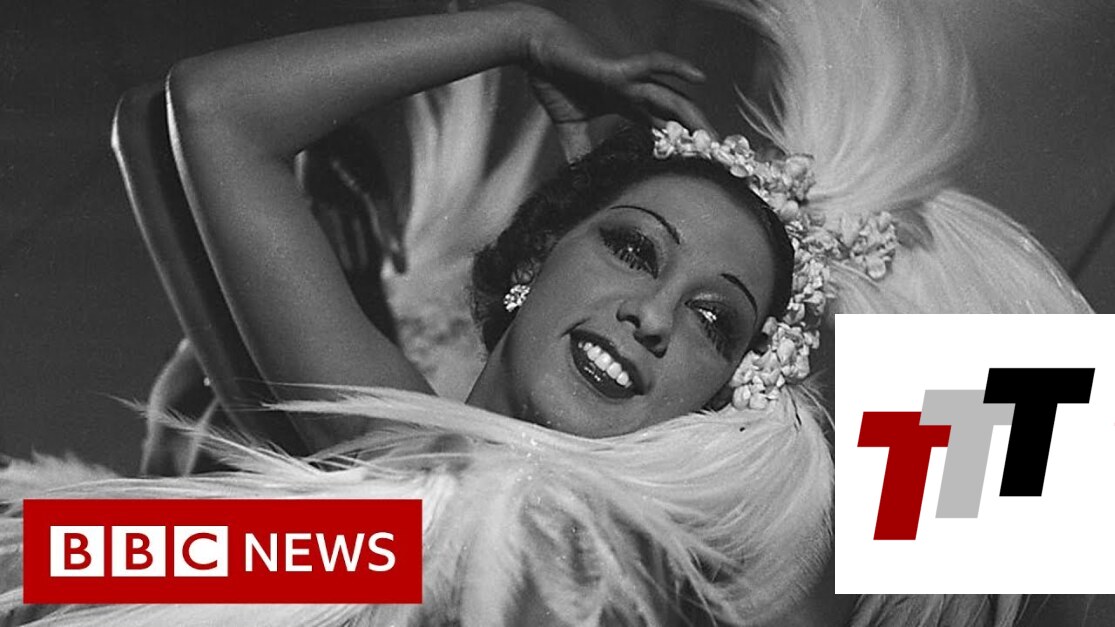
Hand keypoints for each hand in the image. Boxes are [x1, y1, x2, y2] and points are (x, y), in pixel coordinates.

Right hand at [495, 4, 715, 156]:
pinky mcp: (618, 68)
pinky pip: (653, 64)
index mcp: (626, 105)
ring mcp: (629, 80)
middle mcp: (634, 93)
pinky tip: (697, 77)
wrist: (538, 51)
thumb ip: (577, 149)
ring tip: (712, 137)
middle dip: (695, 137)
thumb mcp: (568, 126)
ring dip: (693, 117)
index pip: (661, 127)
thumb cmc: (554, 78)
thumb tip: (579, 177)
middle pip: (674, 116)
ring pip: (671, 98)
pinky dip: (675, 68)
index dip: (679, 146)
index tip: (696, 168)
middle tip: (713, 161)